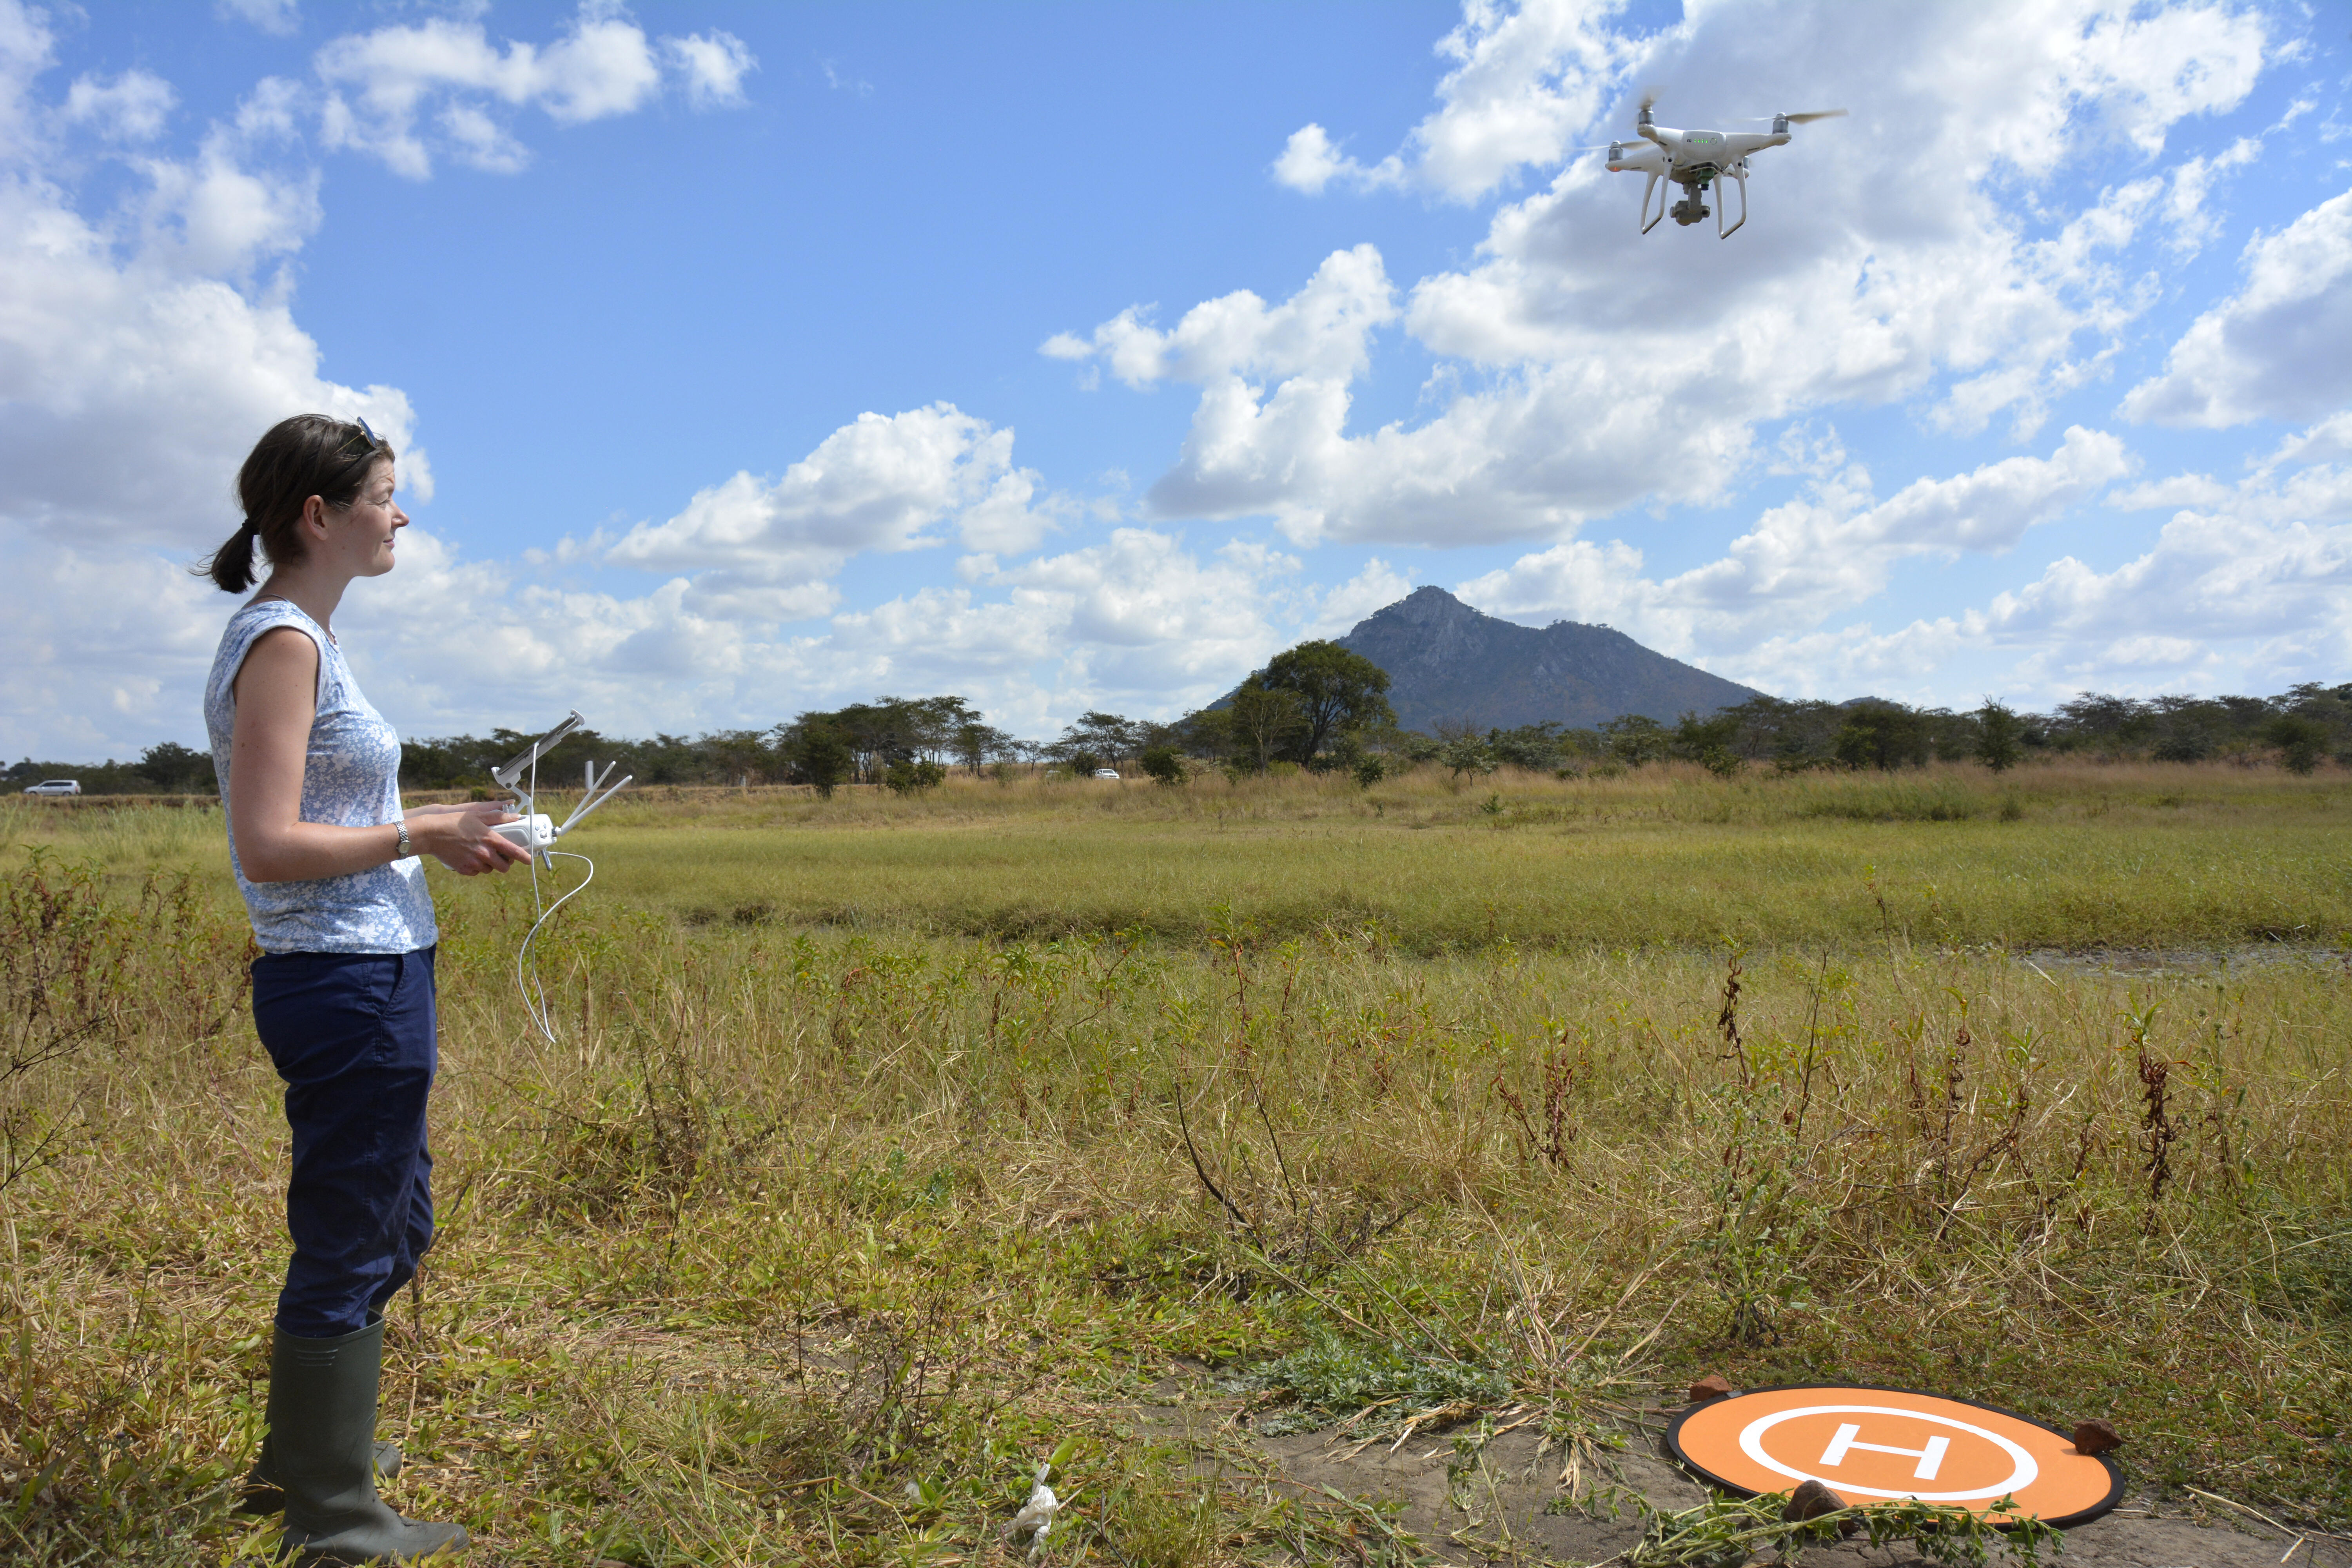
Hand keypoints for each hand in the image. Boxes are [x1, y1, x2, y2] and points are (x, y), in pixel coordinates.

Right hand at [409, 804, 532, 875]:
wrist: (432, 834)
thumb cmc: (454, 822)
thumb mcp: (478, 815)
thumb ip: (498, 817)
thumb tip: (515, 816)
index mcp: (490, 839)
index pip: (513, 851)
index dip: (524, 857)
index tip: (529, 860)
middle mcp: (484, 853)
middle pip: (504, 867)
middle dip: (505, 863)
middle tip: (502, 857)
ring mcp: (474, 863)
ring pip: (490, 870)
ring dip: (490, 865)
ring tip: (483, 855)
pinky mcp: (464, 869)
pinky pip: (476, 873)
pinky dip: (477, 868)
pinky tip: (472, 858)